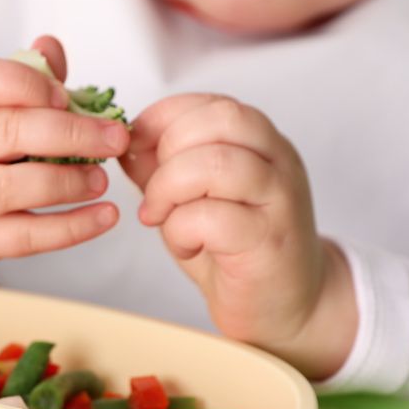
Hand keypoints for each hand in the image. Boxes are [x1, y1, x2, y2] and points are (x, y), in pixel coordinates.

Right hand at [0, 36, 129, 273]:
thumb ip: (17, 76)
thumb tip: (51, 47)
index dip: (27, 84)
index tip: (66, 96)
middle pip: (3, 133)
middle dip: (68, 134)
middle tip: (114, 139)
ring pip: (9, 189)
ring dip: (65, 183)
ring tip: (101, 179)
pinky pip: (23, 237)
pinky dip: (70, 229)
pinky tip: (104, 216)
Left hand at [121, 94, 356, 379]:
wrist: (282, 305)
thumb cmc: (235, 249)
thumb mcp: (192, 196)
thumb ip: (163, 166)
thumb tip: (125, 142)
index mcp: (260, 141)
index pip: (212, 103)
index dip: (165, 118)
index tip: (137, 147)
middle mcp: (278, 160)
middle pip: (220, 120)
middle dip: (168, 149)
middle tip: (154, 189)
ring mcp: (279, 199)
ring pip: (217, 164)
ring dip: (170, 189)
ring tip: (161, 216)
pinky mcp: (269, 241)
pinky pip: (213, 218)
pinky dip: (182, 230)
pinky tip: (186, 245)